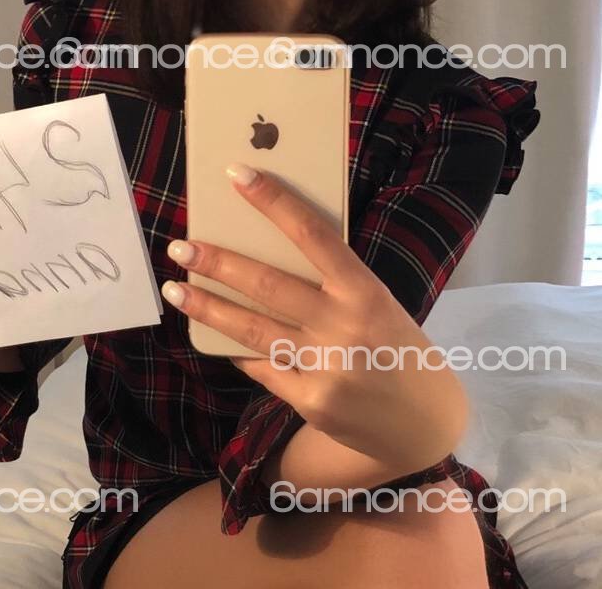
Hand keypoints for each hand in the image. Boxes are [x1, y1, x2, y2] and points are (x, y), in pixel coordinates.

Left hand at [162, 163, 467, 468]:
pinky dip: (235, 349)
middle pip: (267, 285)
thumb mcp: (377, 303)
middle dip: (217, 263)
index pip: (312, 234)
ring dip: (208, 307)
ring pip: (251, 329)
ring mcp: (325, 366)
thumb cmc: (398, 348)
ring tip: (176, 288)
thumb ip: (333, 282)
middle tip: (180, 246)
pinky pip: (261, 367)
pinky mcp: (310, 400)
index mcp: (365, 290)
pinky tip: (211, 334)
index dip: (273, 201)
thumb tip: (267, 252)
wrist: (425, 426)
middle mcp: (344, 325)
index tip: (237, 175)